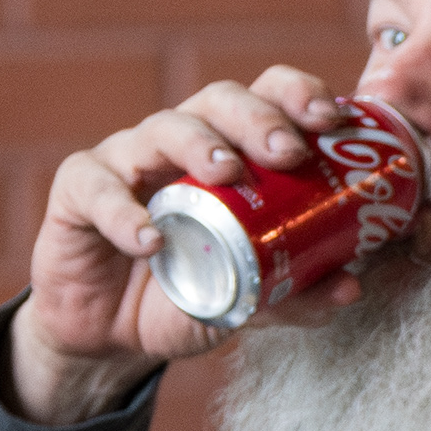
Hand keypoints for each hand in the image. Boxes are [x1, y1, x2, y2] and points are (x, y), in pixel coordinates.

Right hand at [6, 69, 364, 424]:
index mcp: (233, 152)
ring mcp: (127, 161)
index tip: (333, 119)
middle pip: (218, 101)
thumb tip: (352, 285)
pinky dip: (125, 214)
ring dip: (199, 146)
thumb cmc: (191, 292)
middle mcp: (181, 143)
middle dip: (257, 118)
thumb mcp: (253, 299)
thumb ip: (300, 292)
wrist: (115, 334)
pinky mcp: (78, 193)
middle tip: (288, 152)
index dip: (298, 96)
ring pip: (162, 130)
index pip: (266, 99)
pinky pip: (98, 191)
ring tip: (226, 173)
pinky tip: (151, 240)